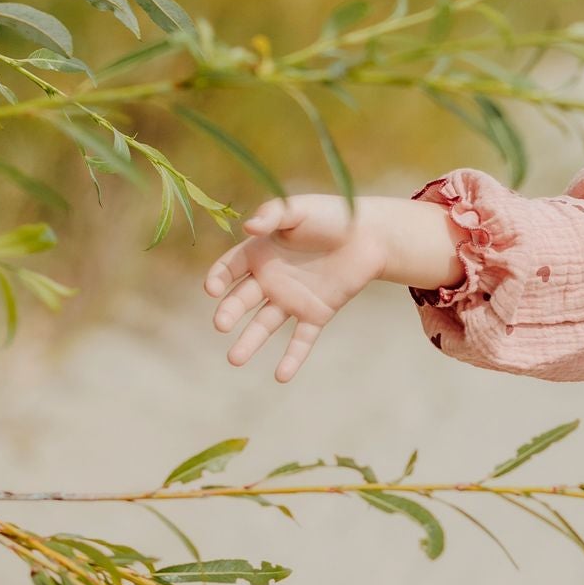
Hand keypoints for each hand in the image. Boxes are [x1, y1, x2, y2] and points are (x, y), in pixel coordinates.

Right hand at [203, 195, 392, 380]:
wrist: (371, 234)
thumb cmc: (331, 215)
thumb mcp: (299, 208)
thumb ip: (273, 215)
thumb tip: (248, 227)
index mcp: (259, 252)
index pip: (229, 269)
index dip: (218, 278)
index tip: (213, 289)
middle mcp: (270, 279)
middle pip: (242, 300)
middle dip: (230, 312)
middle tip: (221, 324)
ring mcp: (292, 299)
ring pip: (265, 325)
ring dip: (250, 342)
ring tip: (235, 360)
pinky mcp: (316, 314)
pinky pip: (301, 339)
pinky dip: (292, 358)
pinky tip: (281, 376)